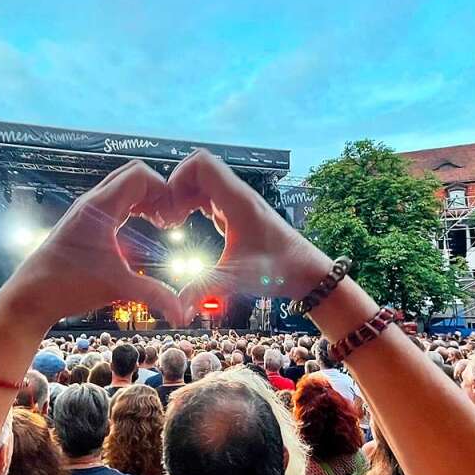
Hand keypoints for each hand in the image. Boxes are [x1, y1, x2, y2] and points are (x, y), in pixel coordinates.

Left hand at [0, 161, 183, 330]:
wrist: (30, 296)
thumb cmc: (66, 287)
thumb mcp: (117, 288)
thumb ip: (154, 296)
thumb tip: (183, 314)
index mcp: (100, 208)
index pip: (139, 174)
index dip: (163, 188)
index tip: (172, 215)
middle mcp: (92, 202)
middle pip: (133, 175)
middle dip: (157, 191)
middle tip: (169, 217)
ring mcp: (86, 210)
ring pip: (123, 187)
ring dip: (145, 198)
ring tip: (159, 222)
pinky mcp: (84, 221)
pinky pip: (114, 201)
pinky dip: (132, 206)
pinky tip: (141, 229)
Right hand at [165, 150, 331, 320]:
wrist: (306, 272)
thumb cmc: (279, 269)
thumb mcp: (237, 278)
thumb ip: (205, 289)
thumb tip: (178, 311)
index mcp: (237, 200)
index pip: (200, 163)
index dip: (177, 177)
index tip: (170, 206)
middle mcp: (237, 195)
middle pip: (197, 169)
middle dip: (175, 187)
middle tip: (168, 215)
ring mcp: (237, 203)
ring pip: (201, 182)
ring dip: (182, 196)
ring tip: (173, 222)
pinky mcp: (236, 214)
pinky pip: (208, 197)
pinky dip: (192, 204)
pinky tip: (186, 225)